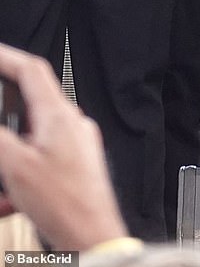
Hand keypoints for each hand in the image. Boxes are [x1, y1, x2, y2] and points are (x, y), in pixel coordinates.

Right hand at [0, 43, 127, 249]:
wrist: (95, 237)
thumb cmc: (66, 204)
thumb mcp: (16, 166)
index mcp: (59, 115)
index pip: (32, 70)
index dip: (8, 57)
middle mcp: (71, 124)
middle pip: (30, 103)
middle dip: (3, 115)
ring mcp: (75, 145)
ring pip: (31, 136)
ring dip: (8, 155)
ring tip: (3, 181)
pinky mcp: (75, 166)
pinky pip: (40, 159)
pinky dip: (18, 175)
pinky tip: (9, 200)